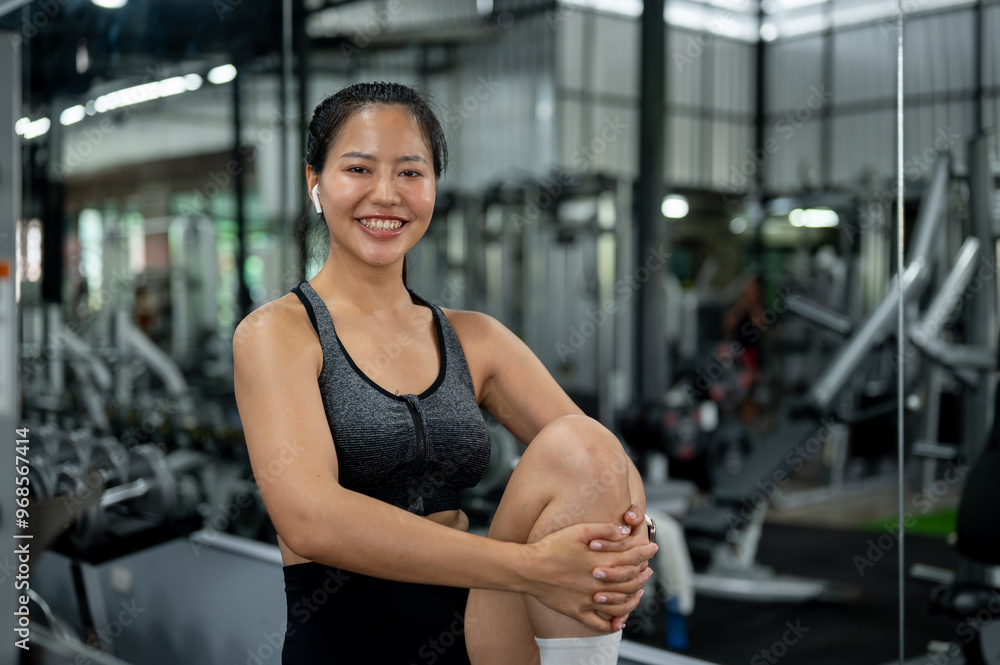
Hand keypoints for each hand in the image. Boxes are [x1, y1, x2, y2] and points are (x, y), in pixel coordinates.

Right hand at [526, 521, 657, 632]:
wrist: (529, 569)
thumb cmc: (551, 547)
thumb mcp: (578, 531)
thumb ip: (603, 530)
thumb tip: (624, 531)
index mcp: (599, 561)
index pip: (631, 558)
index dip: (645, 552)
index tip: (653, 548)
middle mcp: (598, 583)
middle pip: (630, 582)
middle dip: (643, 575)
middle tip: (649, 570)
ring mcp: (589, 599)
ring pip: (620, 604)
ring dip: (634, 599)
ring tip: (639, 592)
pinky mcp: (578, 611)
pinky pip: (600, 623)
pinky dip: (613, 624)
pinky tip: (619, 622)